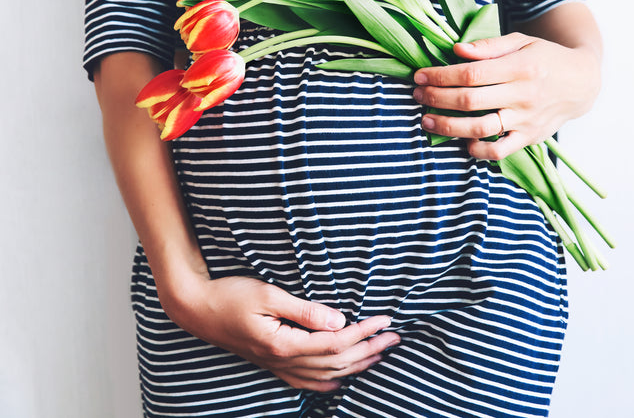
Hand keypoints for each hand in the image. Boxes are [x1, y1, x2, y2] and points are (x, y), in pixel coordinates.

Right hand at [160, 274, 399, 391]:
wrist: (196, 309)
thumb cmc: (230, 295)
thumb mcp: (269, 295)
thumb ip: (305, 310)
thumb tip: (339, 320)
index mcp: (284, 344)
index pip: (336, 343)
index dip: (364, 332)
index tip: (385, 318)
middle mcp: (283, 361)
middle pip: (337, 362)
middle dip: (370, 349)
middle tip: (395, 337)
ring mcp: (276, 366)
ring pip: (325, 374)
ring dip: (356, 365)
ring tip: (380, 353)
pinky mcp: (271, 364)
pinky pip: (305, 382)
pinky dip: (328, 382)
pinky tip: (341, 379)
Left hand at [413, 31, 600, 159]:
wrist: (582, 83)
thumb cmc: (545, 58)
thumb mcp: (521, 42)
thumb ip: (489, 47)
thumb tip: (457, 50)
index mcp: (520, 67)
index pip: (471, 74)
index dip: (440, 76)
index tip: (419, 75)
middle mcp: (524, 96)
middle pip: (470, 101)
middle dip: (436, 98)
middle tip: (417, 95)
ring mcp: (526, 120)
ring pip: (480, 128)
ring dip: (448, 126)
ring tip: (426, 120)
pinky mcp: (530, 138)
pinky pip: (500, 152)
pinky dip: (478, 151)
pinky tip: (462, 142)